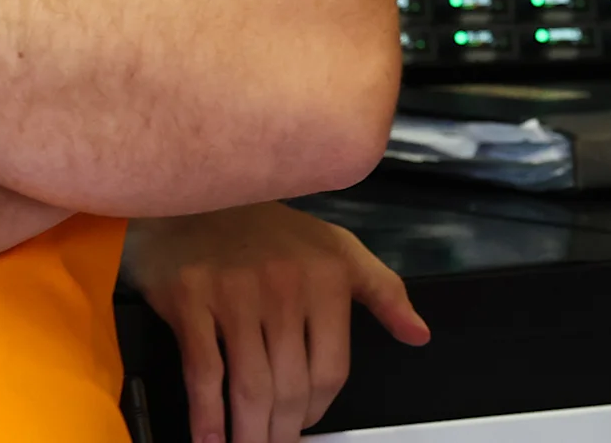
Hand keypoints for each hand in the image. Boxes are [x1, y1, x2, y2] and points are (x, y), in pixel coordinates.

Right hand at [126, 202, 429, 442]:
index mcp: (327, 279)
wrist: (201, 193)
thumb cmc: (270, 230)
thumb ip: (384, 293)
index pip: (331, 370)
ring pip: (250, 386)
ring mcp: (237, 295)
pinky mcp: (191, 300)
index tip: (305, 426)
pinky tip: (210, 437)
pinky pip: (203, 371)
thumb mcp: (340, 250)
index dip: (318, 409)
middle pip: (290, 386)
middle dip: (282, 431)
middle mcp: (286, 288)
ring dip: (248, 432)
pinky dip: (206, 414)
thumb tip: (419, 335)